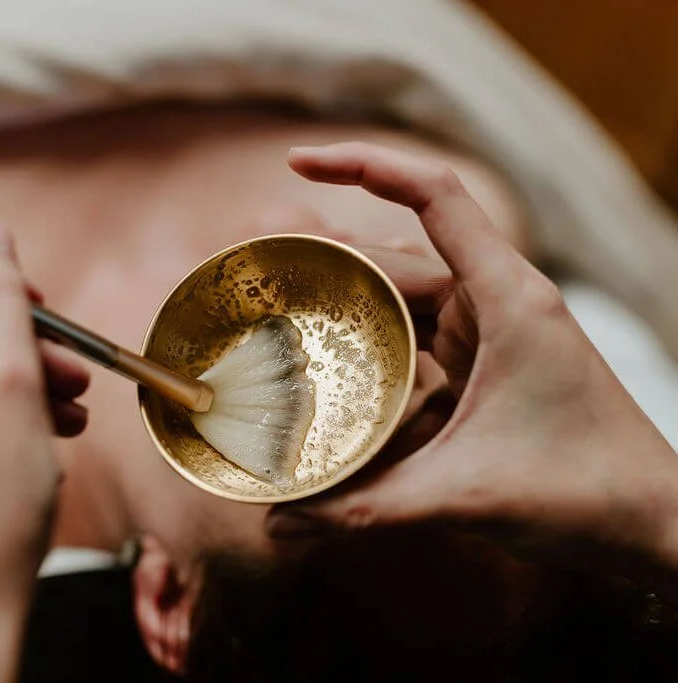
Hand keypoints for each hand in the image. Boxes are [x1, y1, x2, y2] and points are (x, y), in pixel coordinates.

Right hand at [267, 143, 677, 593]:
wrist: (650, 528)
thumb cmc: (585, 492)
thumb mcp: (463, 495)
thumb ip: (365, 509)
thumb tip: (277, 522)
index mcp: (505, 298)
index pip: (434, 196)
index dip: (364, 165)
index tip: (296, 162)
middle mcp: (495, 304)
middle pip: (394, 256)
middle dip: (324, 256)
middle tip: (253, 266)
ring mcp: (488, 337)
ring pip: (400, 303)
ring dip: (344, 308)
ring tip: (274, 316)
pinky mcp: (480, 371)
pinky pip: (413, 346)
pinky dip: (371, 355)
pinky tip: (329, 377)